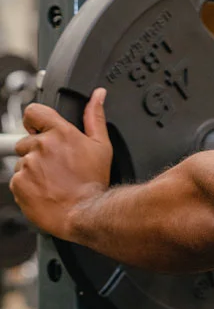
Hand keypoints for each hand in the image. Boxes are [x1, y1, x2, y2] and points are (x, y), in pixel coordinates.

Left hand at [9, 88, 112, 239]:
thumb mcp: (102, 145)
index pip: (34, 112)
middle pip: (27, 140)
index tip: (40, 129)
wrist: (84, 212)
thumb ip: (95, 117)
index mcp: (61, 132)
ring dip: (33, 168)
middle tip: (55, 164)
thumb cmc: (93, 181)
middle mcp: (41, 146)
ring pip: (22, 161)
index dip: (36, 120)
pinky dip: (27, 184)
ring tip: (52, 179)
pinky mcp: (18, 182)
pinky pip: (17, 179)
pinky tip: (45, 188)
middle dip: (37, 150)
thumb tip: (97, 95)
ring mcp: (27, 165)